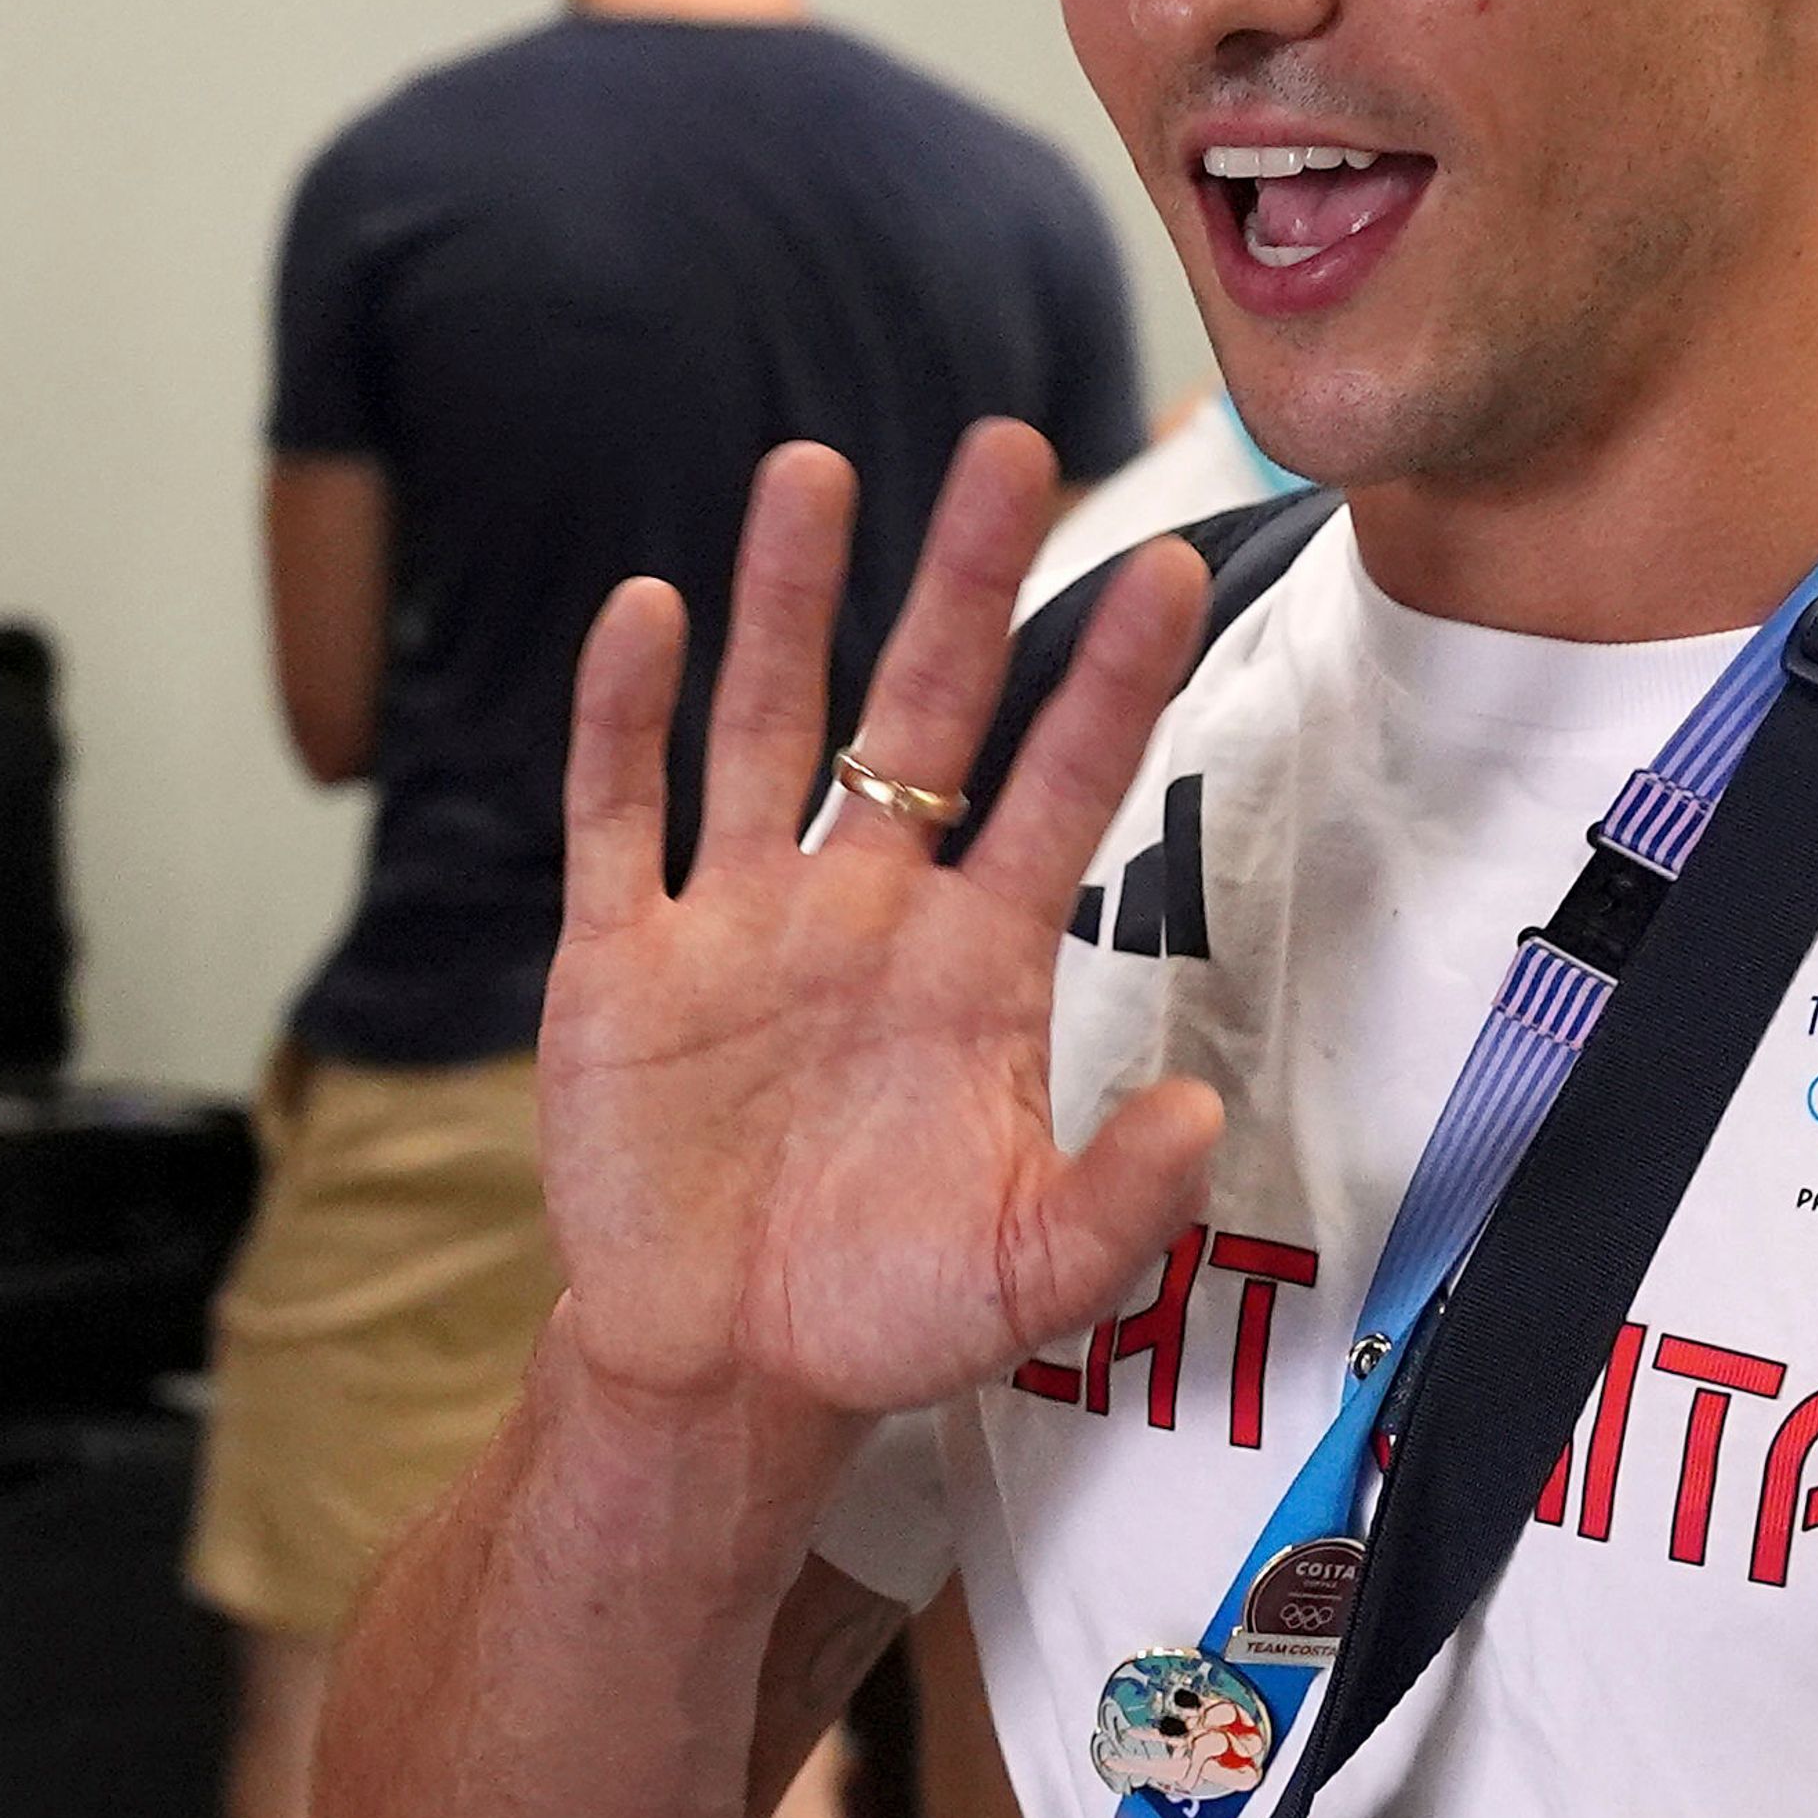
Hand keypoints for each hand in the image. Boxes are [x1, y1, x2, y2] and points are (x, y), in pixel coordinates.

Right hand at [538, 421, 1221, 1436]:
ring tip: (815, 470)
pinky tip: (644, 611)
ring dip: (791, 603)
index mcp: (978, 966)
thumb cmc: (888, 1311)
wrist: (723, 1370)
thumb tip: (1199, 1109)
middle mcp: (866, 911)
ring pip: (769, 726)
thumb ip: (1121, 1202)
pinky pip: (617, 813)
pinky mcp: (621, 958)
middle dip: (967, 583)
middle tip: (1010, 447)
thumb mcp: (1031, 1276)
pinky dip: (622, 715)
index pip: (1061, 792)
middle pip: (925, 712)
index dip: (1112, 685)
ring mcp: (739, 920)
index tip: (1172, 567)